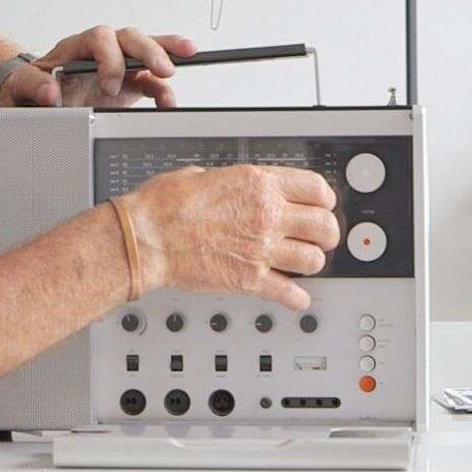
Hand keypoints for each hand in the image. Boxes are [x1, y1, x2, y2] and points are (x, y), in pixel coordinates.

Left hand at [1, 25, 197, 108]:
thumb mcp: (21, 86)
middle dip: (149, 50)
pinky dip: (163, 89)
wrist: (33, 99)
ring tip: (186, 57)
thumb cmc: (29, 87)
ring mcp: (117, 65)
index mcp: (76, 47)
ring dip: (166, 53)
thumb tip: (49, 91)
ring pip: (146, 50)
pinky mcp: (128, 83)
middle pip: (129, 38)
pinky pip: (150, 81)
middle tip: (162, 68)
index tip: (110, 85)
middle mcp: (100, 51)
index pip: (99, 38)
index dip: (109, 58)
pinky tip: (170, 100)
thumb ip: (32, 86)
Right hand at [115, 164, 340, 310]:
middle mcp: (267, 215)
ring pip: (314, 260)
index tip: (321, 206)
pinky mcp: (250, 280)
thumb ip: (234, 183)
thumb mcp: (204, 174)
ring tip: (302, 262)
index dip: (324, 199)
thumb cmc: (164, 205)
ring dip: (311, 262)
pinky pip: (290, 293)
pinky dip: (296, 298)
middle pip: (324, 226)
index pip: (317, 189)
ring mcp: (262, 249)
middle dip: (325, 232)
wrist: (146, 238)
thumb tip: (239, 188)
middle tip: (319, 237)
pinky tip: (295, 296)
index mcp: (258, 184)